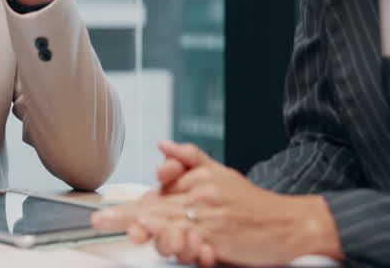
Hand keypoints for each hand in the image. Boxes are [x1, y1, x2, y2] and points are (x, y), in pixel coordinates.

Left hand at [92, 140, 340, 265]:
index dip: (128, 206)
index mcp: (197, 181)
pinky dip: (180, 244)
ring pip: (172, 224)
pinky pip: (195, 242)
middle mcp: (202, 196)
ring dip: (147, 229)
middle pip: (156, 209)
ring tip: (128, 231)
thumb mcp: (221, 173)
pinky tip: (165, 243)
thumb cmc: (252, 204)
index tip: (103, 213)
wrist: (290, 224)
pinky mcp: (222, 239)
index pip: (155, 193)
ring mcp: (211, 218)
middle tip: (100, 221)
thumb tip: (161, 145)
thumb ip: (190, 159)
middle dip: (126, 218)